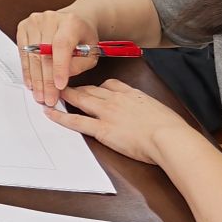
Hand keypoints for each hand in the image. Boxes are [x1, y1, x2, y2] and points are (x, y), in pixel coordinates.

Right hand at [16, 8, 100, 104]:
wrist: (75, 21)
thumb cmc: (83, 38)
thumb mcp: (91, 54)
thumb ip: (78, 66)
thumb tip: (60, 79)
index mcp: (70, 22)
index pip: (61, 45)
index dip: (59, 67)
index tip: (59, 87)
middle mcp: (50, 18)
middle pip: (44, 53)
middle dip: (46, 80)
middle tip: (48, 99)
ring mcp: (34, 21)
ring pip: (31, 54)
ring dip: (35, 78)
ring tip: (39, 95)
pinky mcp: (24, 26)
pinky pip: (22, 52)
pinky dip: (27, 70)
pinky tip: (31, 82)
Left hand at [42, 79, 189, 165]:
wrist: (169, 137)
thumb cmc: (172, 128)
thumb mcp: (160, 110)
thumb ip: (149, 108)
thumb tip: (150, 114)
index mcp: (132, 94)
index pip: (110, 84)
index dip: (98, 86)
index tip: (93, 88)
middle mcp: (116, 99)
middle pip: (91, 89)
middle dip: (76, 87)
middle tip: (64, 87)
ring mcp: (107, 113)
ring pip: (80, 100)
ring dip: (64, 96)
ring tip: (52, 94)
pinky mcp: (102, 129)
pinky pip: (76, 121)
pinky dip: (60, 117)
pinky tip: (49, 113)